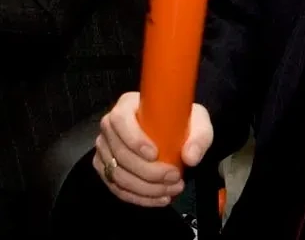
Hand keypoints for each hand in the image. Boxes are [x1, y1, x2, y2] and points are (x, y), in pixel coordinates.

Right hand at [95, 93, 212, 206]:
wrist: (174, 133)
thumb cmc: (182, 122)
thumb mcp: (198, 123)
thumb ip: (199, 138)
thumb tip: (190, 158)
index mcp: (127, 105)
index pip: (120, 120)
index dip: (134, 140)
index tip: (155, 154)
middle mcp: (110, 126)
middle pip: (120, 153)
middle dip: (147, 172)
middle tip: (174, 178)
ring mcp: (104, 148)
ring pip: (117, 174)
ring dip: (145, 188)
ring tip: (171, 190)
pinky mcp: (105, 168)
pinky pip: (116, 188)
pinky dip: (138, 197)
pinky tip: (159, 199)